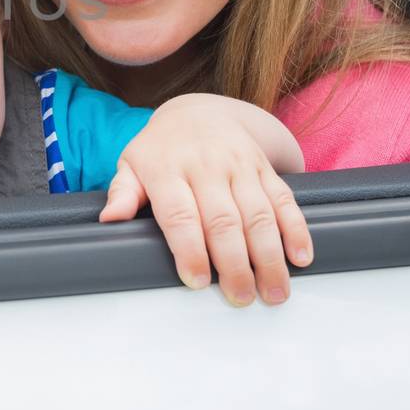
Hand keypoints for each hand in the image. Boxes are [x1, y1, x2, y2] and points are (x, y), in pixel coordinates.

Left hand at [99, 95, 312, 306]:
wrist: (198, 111)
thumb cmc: (159, 151)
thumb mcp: (131, 165)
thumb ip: (122, 193)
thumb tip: (109, 219)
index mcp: (168, 169)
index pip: (180, 214)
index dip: (189, 249)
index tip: (196, 281)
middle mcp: (207, 166)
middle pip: (224, 219)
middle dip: (234, 263)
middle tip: (241, 297)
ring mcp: (241, 165)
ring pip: (259, 213)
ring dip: (269, 256)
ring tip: (274, 292)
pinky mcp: (265, 168)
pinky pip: (285, 199)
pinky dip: (296, 229)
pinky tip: (300, 257)